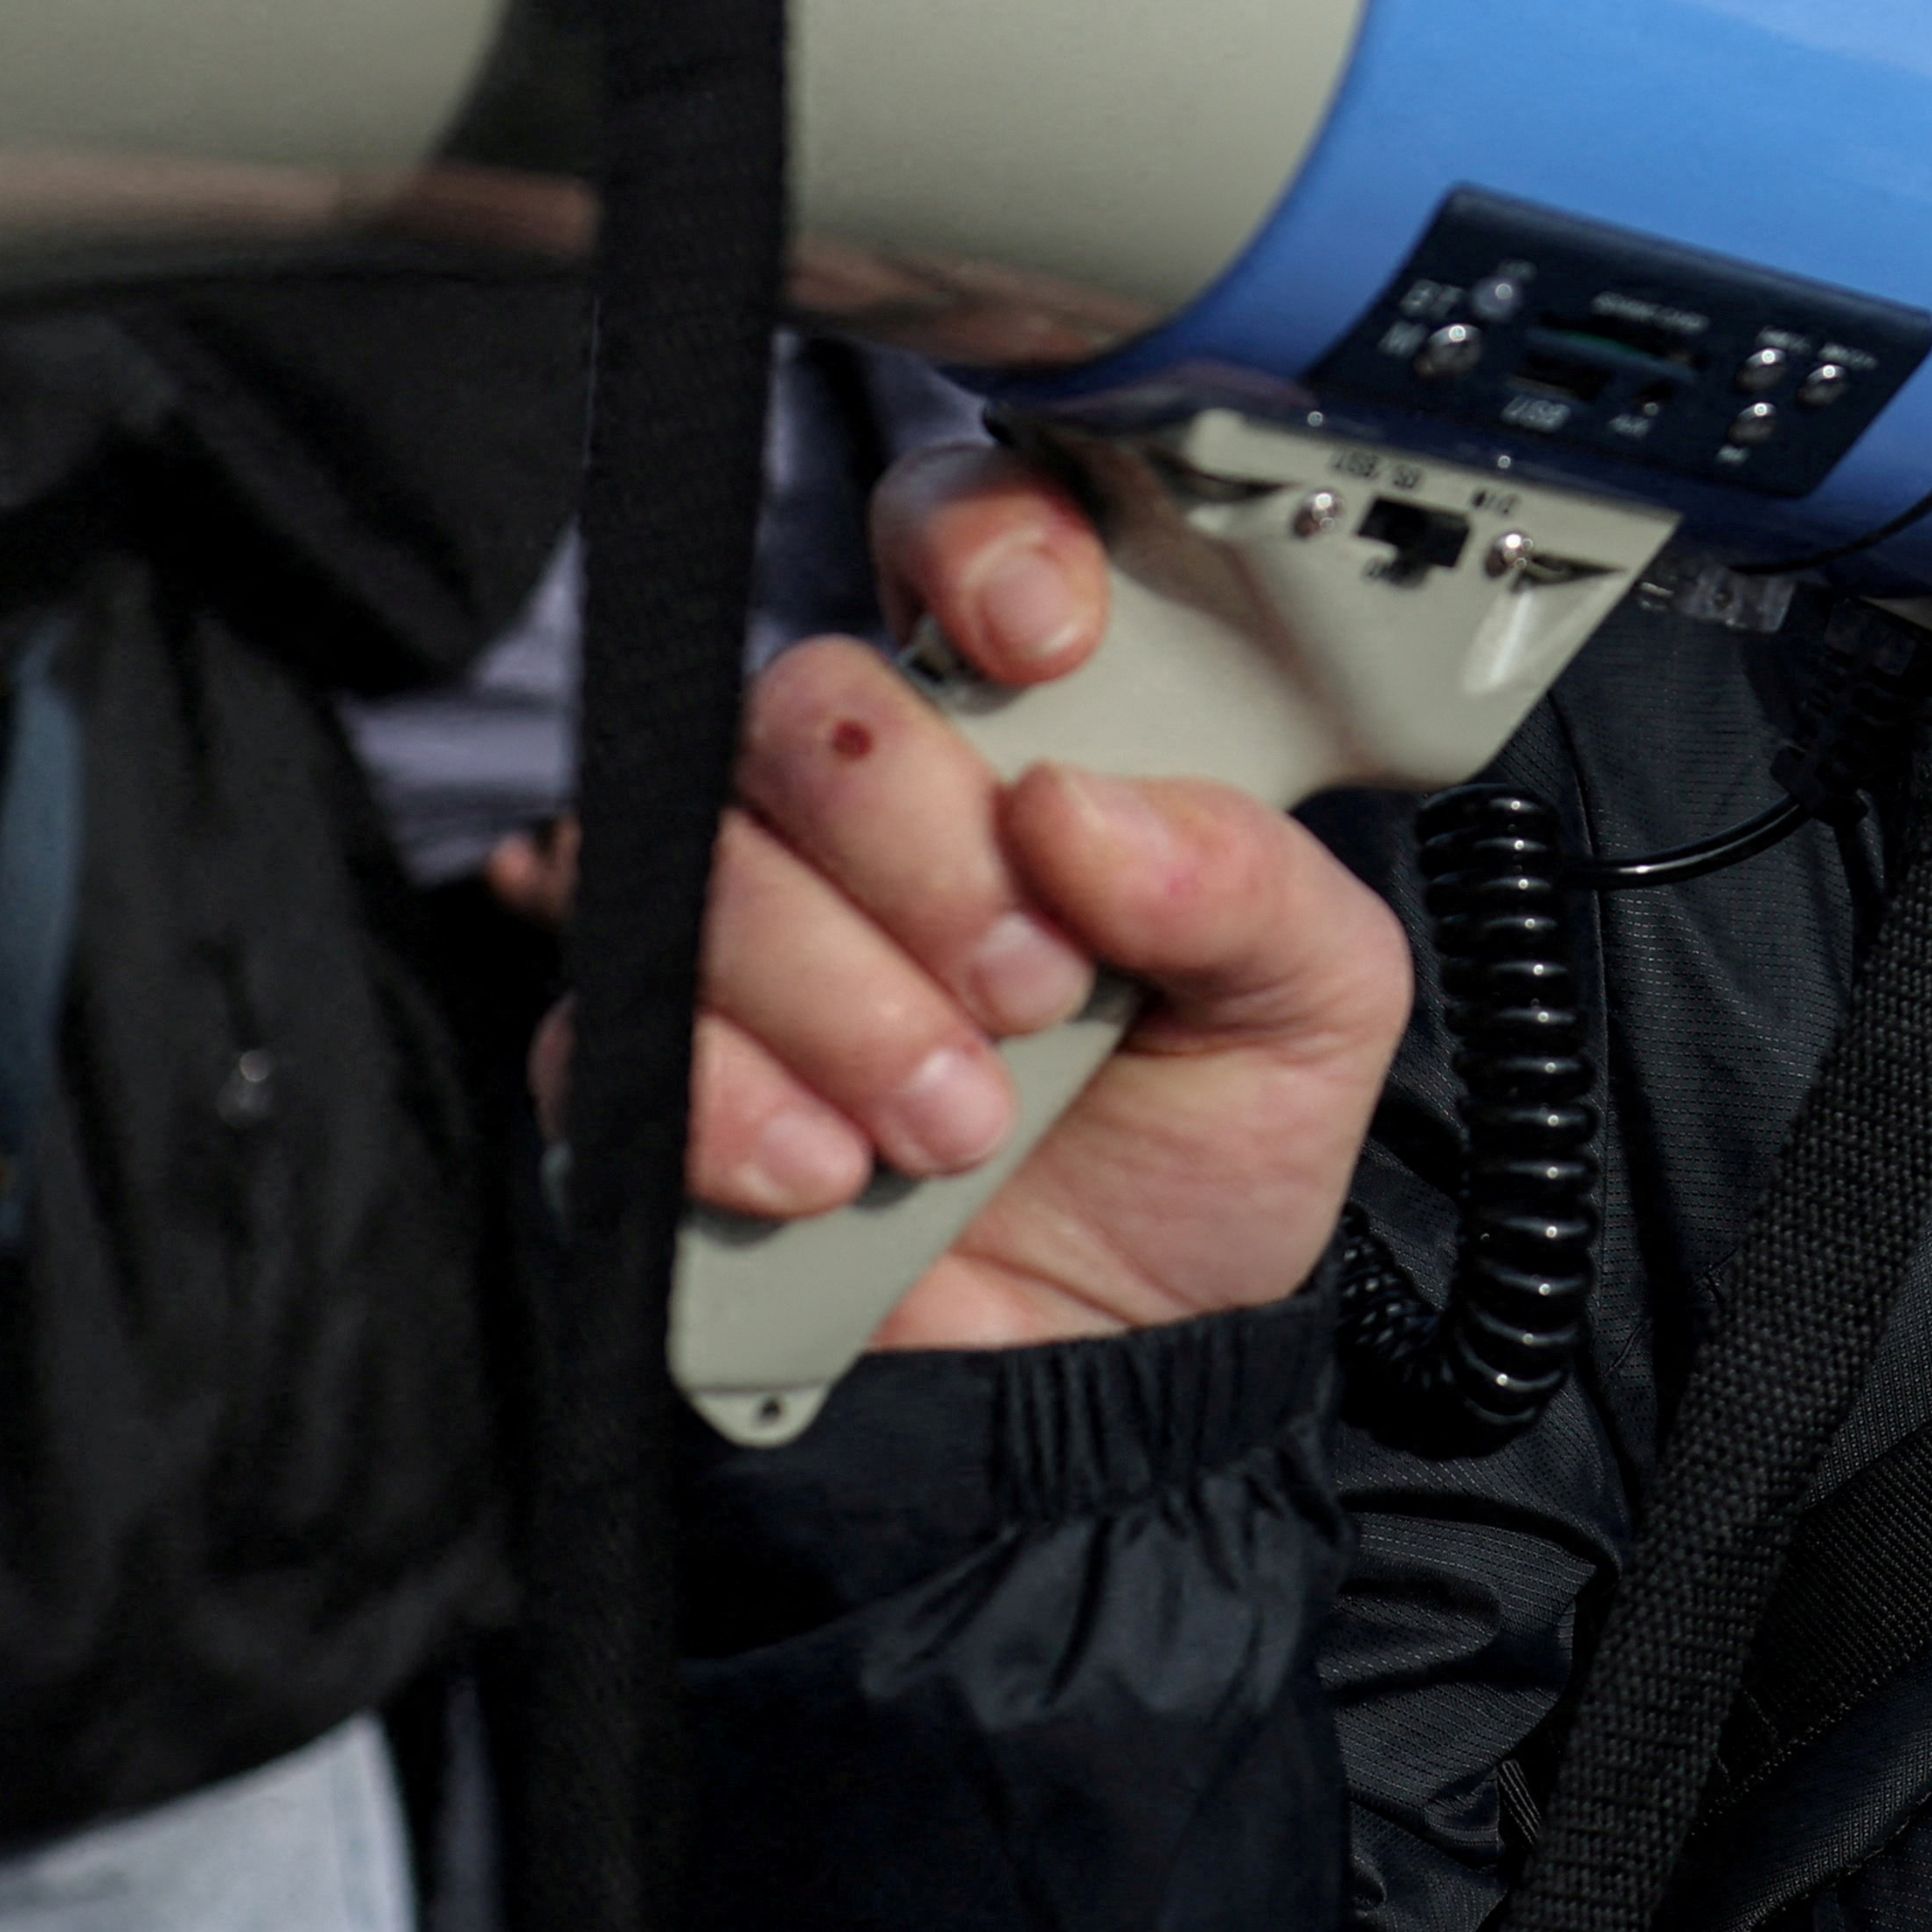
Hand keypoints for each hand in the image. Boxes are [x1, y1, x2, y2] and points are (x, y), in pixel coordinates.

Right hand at [536, 455, 1411, 1353]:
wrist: (1102, 1389)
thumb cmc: (1197, 1169)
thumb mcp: (1313, 1012)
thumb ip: (1250, 880)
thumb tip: (1083, 806)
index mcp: (1027, 743)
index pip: (951, 542)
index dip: (977, 552)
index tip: (1043, 644)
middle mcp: (867, 813)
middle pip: (813, 703)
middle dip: (926, 851)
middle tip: (1034, 986)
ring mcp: (742, 933)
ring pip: (713, 863)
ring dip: (852, 1005)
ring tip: (961, 1124)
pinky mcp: (645, 1067)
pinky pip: (617, 1027)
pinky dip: (735, 1107)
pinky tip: (833, 1174)